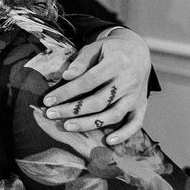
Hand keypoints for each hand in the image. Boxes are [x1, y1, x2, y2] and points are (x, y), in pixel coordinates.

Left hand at [43, 27, 151, 145]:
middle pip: (98, 101)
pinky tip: (108, 142)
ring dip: (89, 124)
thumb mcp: (95, 47)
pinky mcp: (141, 105)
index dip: (66, 92)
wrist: (138, 50)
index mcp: (116, 64)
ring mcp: (136, 95)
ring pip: (113, 115)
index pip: (87, 82)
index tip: (47, 100)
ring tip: (67, 126)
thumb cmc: (110, 50)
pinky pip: (136, 123)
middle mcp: (128, 81)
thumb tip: (66, 76)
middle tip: (50, 114)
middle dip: (72, 110)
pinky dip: (124, 134)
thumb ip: (81, 61)